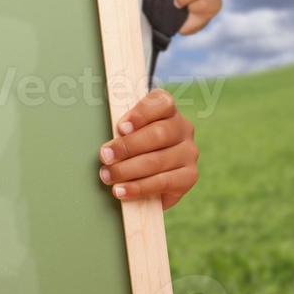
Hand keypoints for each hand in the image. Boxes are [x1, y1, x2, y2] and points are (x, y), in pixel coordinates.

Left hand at [98, 89, 197, 210]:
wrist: (151, 168)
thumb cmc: (133, 140)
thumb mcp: (127, 127)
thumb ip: (122, 128)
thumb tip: (107, 144)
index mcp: (168, 108)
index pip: (161, 103)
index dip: (141, 114)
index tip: (121, 127)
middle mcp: (183, 128)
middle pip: (158, 134)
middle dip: (127, 147)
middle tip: (104, 156)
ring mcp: (189, 152)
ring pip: (158, 160)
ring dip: (128, 170)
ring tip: (107, 176)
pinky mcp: (189, 176)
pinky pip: (163, 182)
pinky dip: (139, 187)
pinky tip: (122, 190)